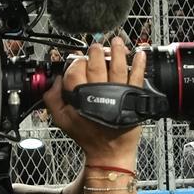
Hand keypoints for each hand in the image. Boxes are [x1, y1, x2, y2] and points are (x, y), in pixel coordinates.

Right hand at [43, 37, 144, 167]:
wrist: (109, 152)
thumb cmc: (87, 136)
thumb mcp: (61, 120)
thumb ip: (52, 99)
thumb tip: (54, 80)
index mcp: (81, 97)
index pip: (76, 71)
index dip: (76, 62)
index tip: (79, 58)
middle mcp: (100, 93)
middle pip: (97, 65)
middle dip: (96, 52)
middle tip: (96, 46)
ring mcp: (118, 95)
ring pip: (118, 67)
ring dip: (118, 52)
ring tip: (117, 41)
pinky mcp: (133, 98)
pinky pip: (137, 78)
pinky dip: (140, 65)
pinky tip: (140, 54)